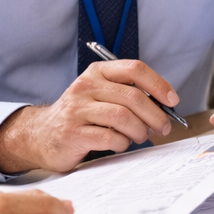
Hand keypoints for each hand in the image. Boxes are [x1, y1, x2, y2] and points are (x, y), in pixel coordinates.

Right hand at [0, 59, 179, 173]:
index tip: (172, 100)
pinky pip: (109, 137)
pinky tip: (120, 143)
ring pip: (123, 117)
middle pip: (133, 97)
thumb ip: (127, 94)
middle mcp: (86, 87)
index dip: (158, 84)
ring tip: (140, 137)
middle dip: (155, 115)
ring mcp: (77, 109)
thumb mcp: (100, 95)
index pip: (134, 69)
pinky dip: (122, 143)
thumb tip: (164, 106)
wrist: (40, 135)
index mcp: (97, 72)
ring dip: (140, 130)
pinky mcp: (73, 133)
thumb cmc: (80, 116)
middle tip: (162, 128)